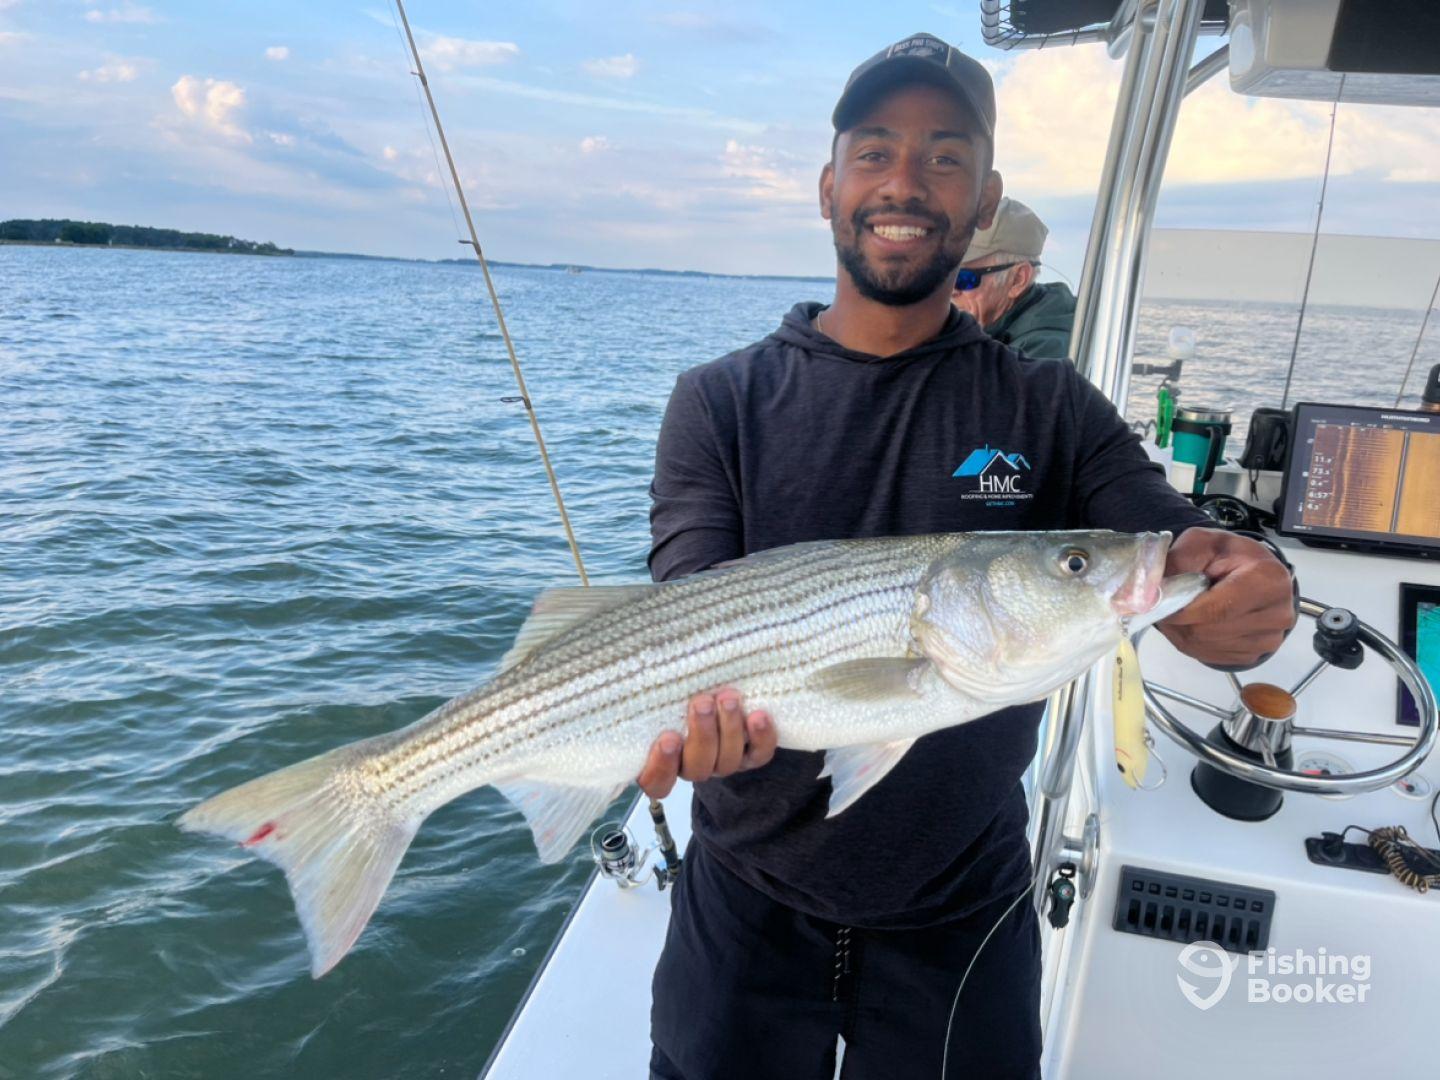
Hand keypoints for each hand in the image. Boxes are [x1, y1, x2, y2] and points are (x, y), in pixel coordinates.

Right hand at [637, 689, 776, 798]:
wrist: (717, 688)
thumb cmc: (677, 687)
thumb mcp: (659, 689)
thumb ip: (650, 689)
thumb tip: (631, 659)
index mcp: (663, 759)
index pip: (656, 781)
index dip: (661, 766)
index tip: (667, 738)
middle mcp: (693, 765)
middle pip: (697, 767)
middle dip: (702, 735)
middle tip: (702, 703)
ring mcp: (723, 762)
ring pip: (728, 761)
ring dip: (729, 729)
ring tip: (728, 699)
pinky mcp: (751, 755)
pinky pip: (759, 755)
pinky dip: (761, 737)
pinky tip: (758, 715)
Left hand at [1157, 528, 1296, 668]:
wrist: (1251, 571)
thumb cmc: (1227, 555)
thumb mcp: (1201, 543)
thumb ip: (1177, 562)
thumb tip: (1151, 592)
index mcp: (1268, 580)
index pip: (1218, 608)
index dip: (1182, 610)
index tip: (1158, 604)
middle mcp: (1277, 614)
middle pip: (1208, 631)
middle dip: (1178, 621)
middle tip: (1165, 605)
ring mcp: (1269, 639)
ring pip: (1206, 645)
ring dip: (1182, 631)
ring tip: (1182, 611)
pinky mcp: (1256, 654)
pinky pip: (1211, 656)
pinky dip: (1193, 642)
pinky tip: (1195, 623)